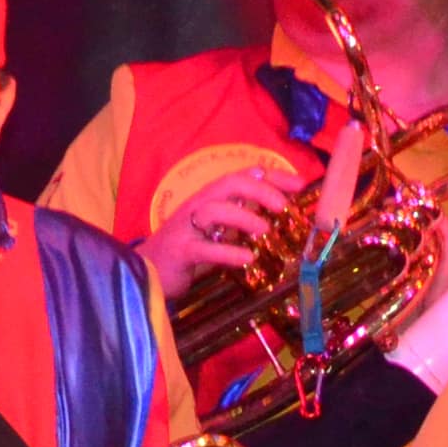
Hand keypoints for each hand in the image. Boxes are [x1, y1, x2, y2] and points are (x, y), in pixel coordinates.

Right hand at [137, 171, 287, 306]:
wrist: (147, 269)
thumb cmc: (187, 248)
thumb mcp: (216, 229)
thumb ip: (239, 218)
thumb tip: (275, 214)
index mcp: (210, 197)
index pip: (244, 176)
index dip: (272, 177)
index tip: (300, 185)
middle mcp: (198, 205)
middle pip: (230, 184)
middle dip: (260, 191)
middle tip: (283, 207)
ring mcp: (187, 227)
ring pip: (215, 210)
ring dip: (244, 217)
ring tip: (266, 231)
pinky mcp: (180, 251)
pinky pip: (205, 248)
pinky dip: (228, 253)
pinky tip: (248, 259)